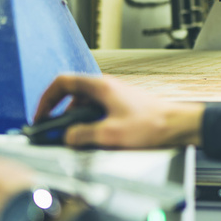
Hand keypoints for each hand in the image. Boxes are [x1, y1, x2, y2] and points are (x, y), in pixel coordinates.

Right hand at [34, 75, 204, 147]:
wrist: (179, 126)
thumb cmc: (153, 125)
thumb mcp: (110, 135)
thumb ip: (83, 136)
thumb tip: (67, 137)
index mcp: (101, 87)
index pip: (62, 82)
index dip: (46, 99)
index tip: (41, 116)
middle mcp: (107, 88)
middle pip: (72, 95)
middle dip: (59, 113)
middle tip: (53, 130)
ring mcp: (115, 96)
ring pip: (85, 105)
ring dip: (75, 121)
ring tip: (74, 138)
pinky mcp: (122, 106)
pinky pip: (97, 112)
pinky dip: (89, 123)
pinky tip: (94, 138)